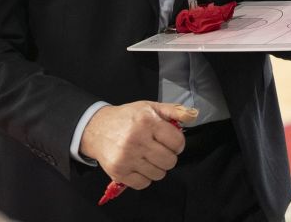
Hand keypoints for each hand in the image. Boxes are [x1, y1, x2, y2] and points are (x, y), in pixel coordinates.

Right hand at [80, 102, 195, 189]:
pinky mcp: (118, 172)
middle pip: (170, 161)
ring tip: (147, 157)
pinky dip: (144, 177)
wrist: (96, 128)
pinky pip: (143, 184)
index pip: (177, 143)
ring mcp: (127, 157)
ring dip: (156, 167)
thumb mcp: (150, 107)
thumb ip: (174, 110)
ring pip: (158, 174)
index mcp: (147, 121)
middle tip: (158, 149)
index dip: (177, 144)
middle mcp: (136, 140)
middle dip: (167, 156)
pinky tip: (138, 165)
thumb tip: (193, 116)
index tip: (170, 142)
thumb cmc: (126, 118)